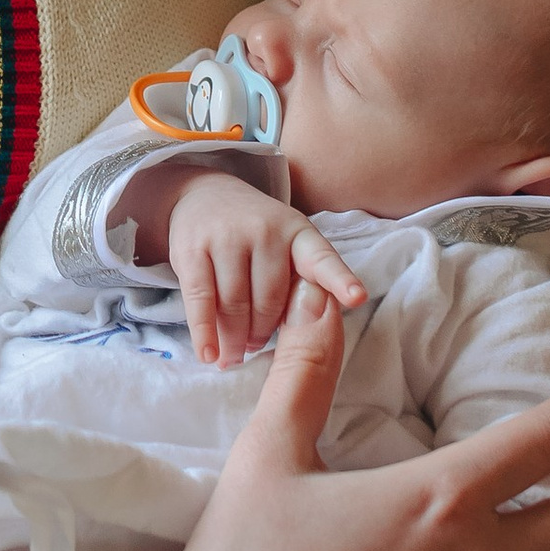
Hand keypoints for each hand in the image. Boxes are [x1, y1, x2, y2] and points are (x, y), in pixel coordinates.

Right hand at [164, 171, 366, 364]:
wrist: (204, 195)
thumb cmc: (254, 235)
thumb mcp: (285, 245)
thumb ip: (298, 283)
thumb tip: (301, 344)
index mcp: (299, 233)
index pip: (322, 260)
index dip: (340, 280)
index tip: (357, 298)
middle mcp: (266, 230)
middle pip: (271, 300)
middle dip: (264, 333)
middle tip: (255, 347)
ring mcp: (227, 237)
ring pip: (236, 305)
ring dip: (235, 339)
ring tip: (234, 355)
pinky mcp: (193, 249)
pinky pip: (202, 301)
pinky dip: (205, 332)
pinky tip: (209, 355)